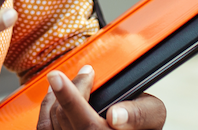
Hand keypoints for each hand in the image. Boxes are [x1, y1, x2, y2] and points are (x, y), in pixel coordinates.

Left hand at [37, 66, 166, 129]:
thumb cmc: (143, 126)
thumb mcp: (152, 115)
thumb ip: (138, 114)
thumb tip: (116, 115)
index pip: (88, 126)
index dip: (69, 99)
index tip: (57, 77)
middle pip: (66, 119)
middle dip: (70, 91)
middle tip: (85, 73)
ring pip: (52, 123)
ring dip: (56, 98)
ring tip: (68, 81)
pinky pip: (45, 127)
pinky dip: (47, 108)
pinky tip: (54, 94)